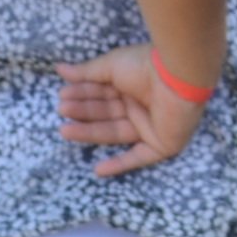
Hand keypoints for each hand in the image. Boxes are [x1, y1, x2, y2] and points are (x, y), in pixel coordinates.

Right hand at [60, 47, 209, 175]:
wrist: (176, 78)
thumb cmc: (144, 67)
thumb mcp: (110, 66)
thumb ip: (86, 72)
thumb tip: (60, 69)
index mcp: (132, 84)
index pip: (103, 92)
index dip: (82, 94)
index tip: (62, 94)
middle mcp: (141, 105)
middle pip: (107, 113)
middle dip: (83, 112)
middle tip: (62, 110)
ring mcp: (152, 125)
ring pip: (116, 133)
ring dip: (90, 132)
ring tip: (65, 130)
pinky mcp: (162, 143)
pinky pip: (139, 157)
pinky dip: (120, 164)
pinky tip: (98, 171)